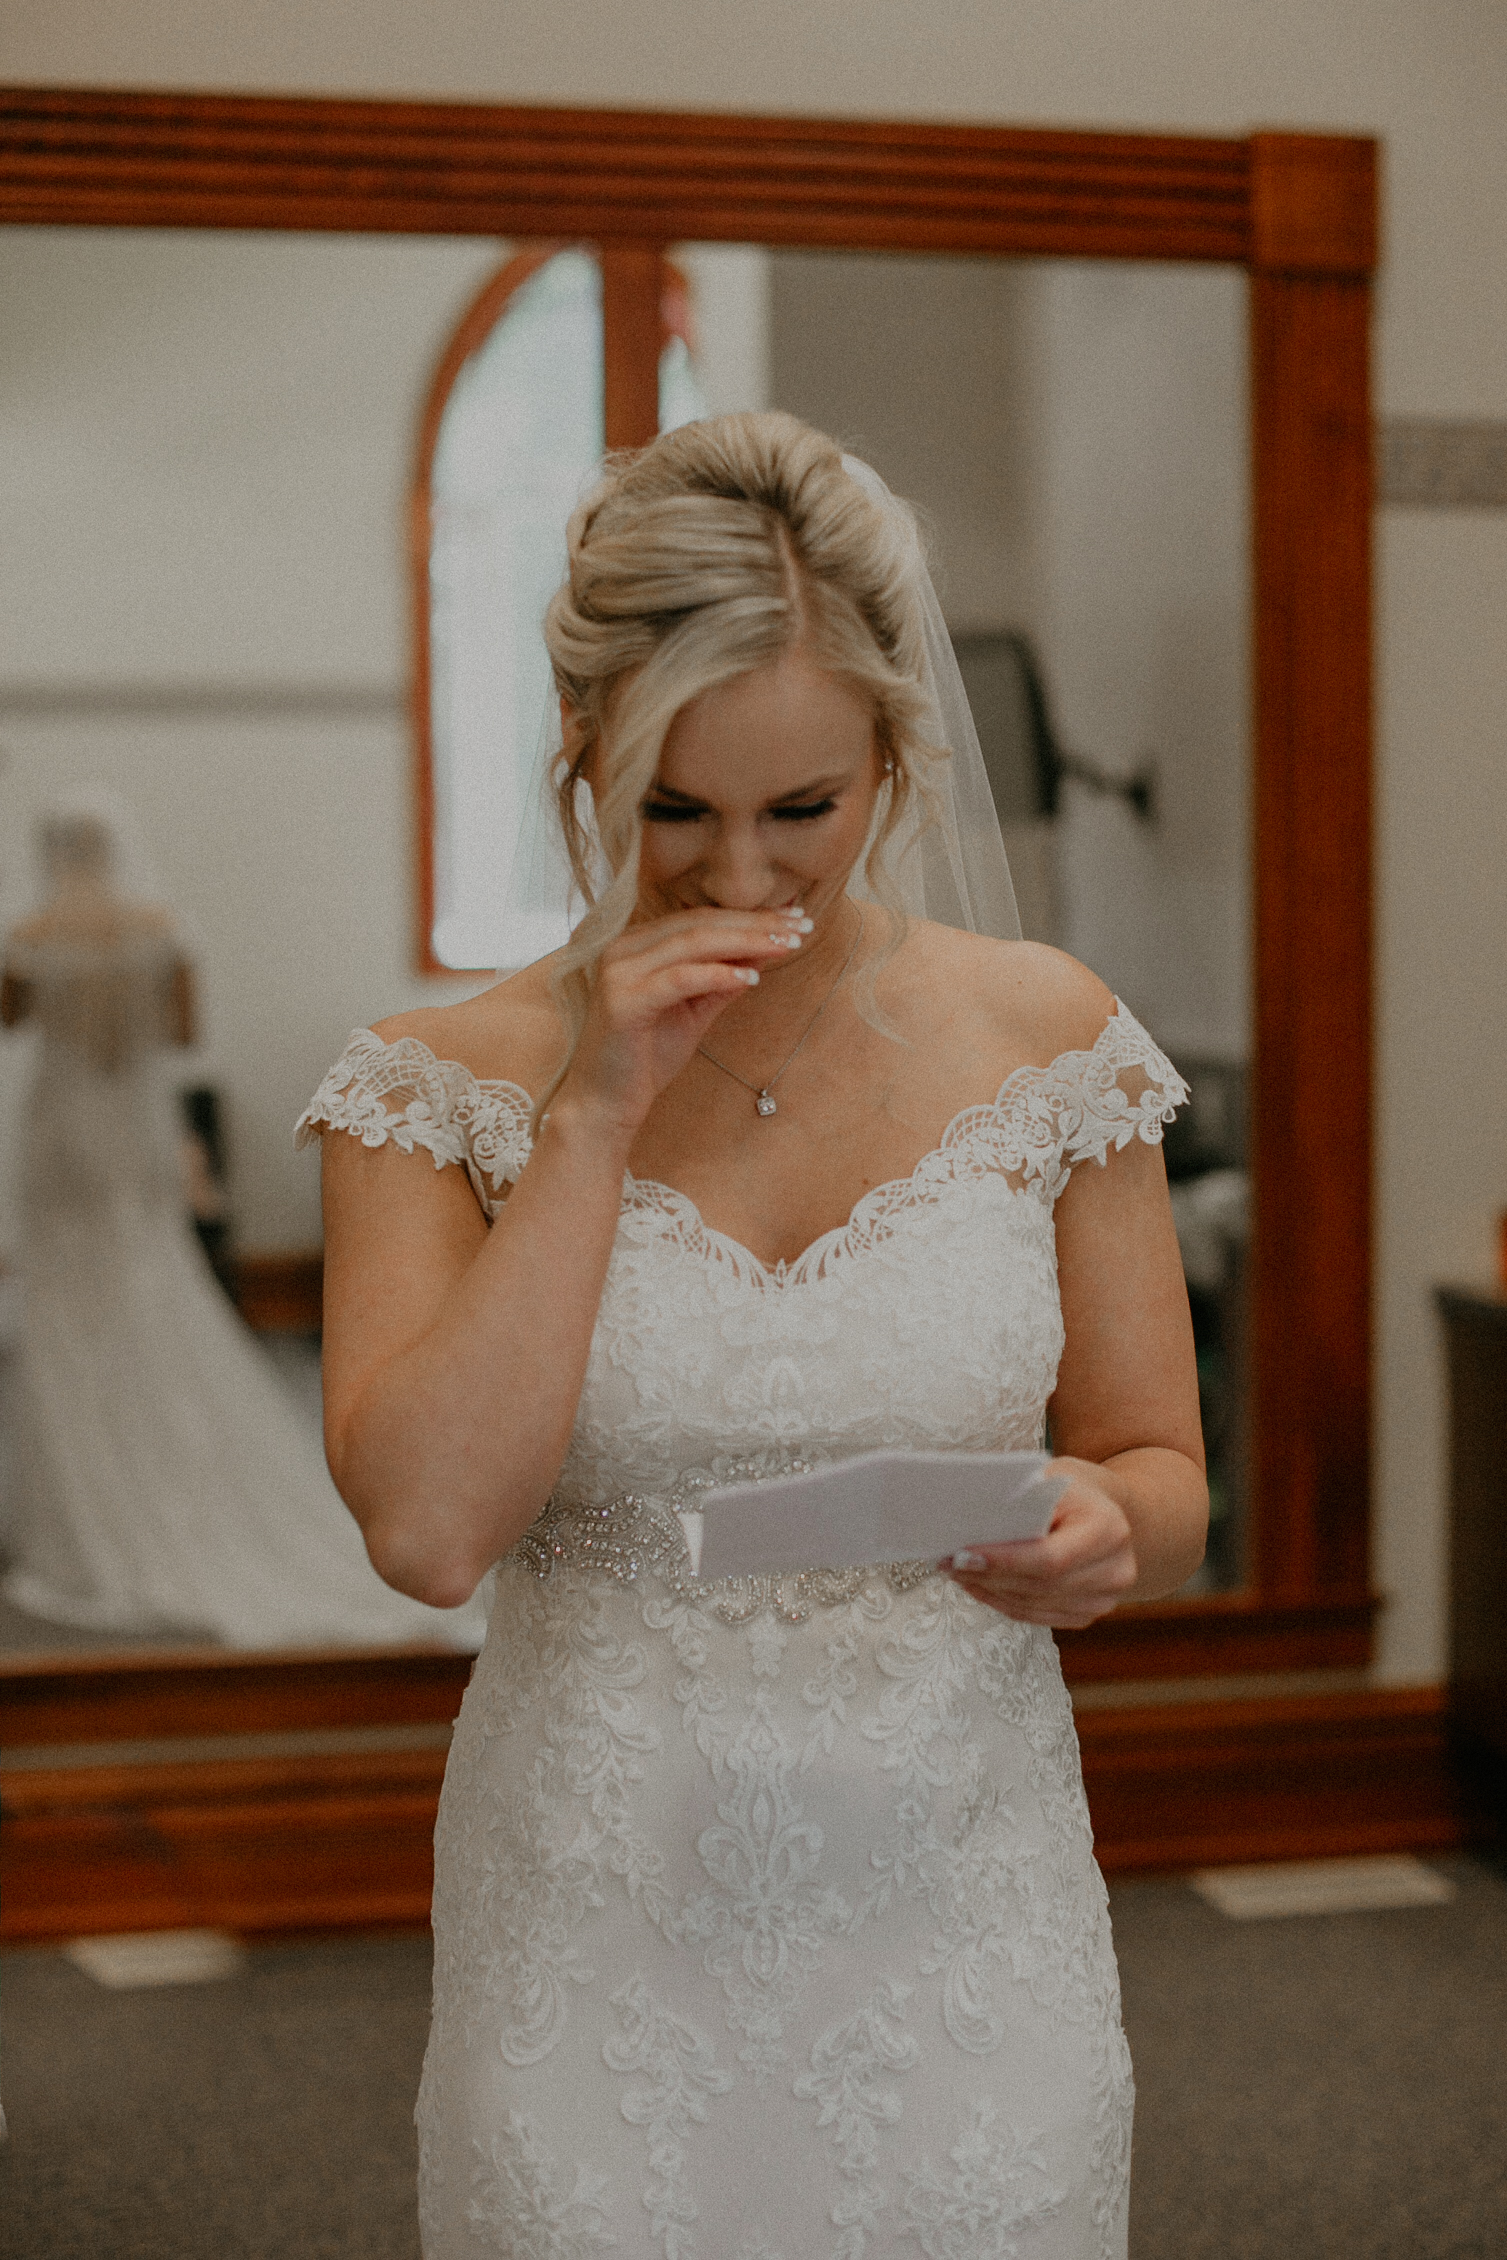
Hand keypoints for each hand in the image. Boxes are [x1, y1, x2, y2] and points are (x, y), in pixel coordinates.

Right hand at [555, 904, 812, 1137]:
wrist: (605, 1105)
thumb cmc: (646, 1058)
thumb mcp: (694, 1012)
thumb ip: (722, 981)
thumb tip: (764, 952)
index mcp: (638, 944)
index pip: (702, 920)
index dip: (751, 917)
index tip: (795, 919)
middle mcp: (624, 948)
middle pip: (700, 924)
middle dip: (756, 924)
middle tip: (801, 925)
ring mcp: (619, 972)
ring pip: (692, 943)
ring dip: (745, 942)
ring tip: (786, 946)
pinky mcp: (622, 1001)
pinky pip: (679, 979)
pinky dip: (717, 975)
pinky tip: (751, 977)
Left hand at [946, 1460, 1137, 1627]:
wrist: (1104, 1510)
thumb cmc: (1070, 1490)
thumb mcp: (1050, 1479)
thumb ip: (1019, 1502)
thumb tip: (968, 1524)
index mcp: (1110, 1530)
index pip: (1050, 1558)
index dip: (1004, 1561)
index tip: (962, 1554)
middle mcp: (1116, 1571)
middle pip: (1039, 1586)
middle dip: (988, 1574)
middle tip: (947, 1561)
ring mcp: (1104, 1599)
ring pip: (1033, 1605)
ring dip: (988, 1589)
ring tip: (955, 1570)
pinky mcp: (1086, 1614)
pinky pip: (1035, 1615)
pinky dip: (1001, 1601)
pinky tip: (977, 1584)